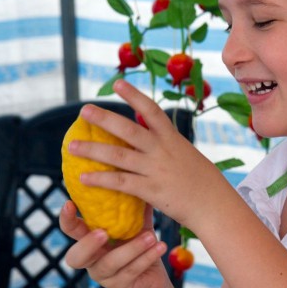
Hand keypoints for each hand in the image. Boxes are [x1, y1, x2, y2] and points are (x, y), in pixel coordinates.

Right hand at [59, 200, 168, 287]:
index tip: (69, 203)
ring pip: (110, 263)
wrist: (154, 278)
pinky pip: (132, 271)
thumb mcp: (137, 223)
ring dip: (131, 249)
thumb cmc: (140, 243)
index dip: (66, 219)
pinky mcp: (122, 287)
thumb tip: (137, 171)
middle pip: (75, 257)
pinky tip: (160, 246)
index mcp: (91, 240)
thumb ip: (133, 204)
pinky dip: (147, 257)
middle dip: (88, 244)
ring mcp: (105, 276)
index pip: (71, 230)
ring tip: (150, 236)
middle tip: (104, 232)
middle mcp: (92, 260)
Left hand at [66, 79, 231, 227]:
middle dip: (104, 119)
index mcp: (172, 138)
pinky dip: (101, 180)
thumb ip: (168, 145)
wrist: (214, 204)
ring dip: (92, 151)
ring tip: (72, 147)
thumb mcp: (187, 155)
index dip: (134, 95)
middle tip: (83, 110)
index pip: (151, 109)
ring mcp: (156, 169)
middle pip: (128, 129)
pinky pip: (121, 183)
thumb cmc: (202, 181)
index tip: (117, 83)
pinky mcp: (151, 190)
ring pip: (118, 156)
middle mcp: (162, 149)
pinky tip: (84, 178)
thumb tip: (151, 136)